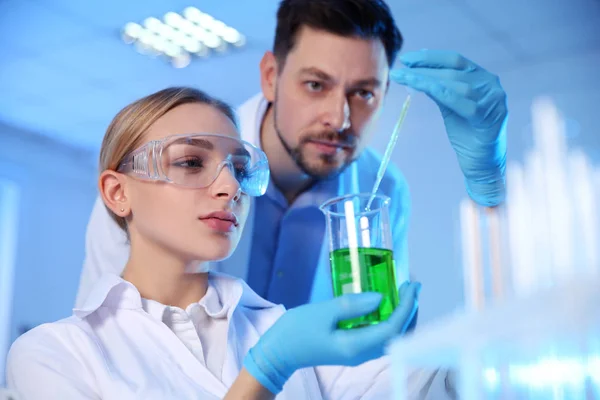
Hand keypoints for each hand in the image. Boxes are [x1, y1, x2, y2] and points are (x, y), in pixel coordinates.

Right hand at [243, 282, 420, 393]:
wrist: (278, 352)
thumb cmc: (297, 331)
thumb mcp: (323, 312)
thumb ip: (352, 305)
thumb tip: (380, 298)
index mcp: (356, 346)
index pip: (392, 328)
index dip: (406, 307)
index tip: (411, 286)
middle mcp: (362, 354)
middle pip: (397, 335)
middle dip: (408, 311)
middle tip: (411, 286)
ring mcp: (358, 353)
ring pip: (390, 337)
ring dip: (400, 315)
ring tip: (402, 293)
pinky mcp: (352, 348)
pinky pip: (378, 335)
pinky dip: (387, 319)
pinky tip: (384, 304)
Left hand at [391, 50, 507, 206]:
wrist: (482, 163)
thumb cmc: (467, 134)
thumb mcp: (451, 106)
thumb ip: (439, 88)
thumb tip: (417, 71)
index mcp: (483, 77)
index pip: (455, 60)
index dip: (430, 57)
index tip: (406, 59)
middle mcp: (490, 84)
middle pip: (452, 70)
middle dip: (423, 67)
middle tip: (400, 68)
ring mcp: (491, 99)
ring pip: (452, 82)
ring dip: (424, 78)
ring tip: (403, 77)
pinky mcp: (486, 116)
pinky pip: (456, 99)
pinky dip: (435, 90)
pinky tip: (418, 87)